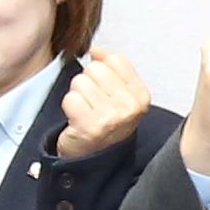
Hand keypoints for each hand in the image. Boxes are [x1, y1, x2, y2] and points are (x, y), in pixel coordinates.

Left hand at [51, 43, 151, 159]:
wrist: (95, 158)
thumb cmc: (107, 126)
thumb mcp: (120, 95)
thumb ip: (112, 68)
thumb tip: (97, 51)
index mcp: (140, 96)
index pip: (115, 61)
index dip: (103, 70)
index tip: (104, 88)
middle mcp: (129, 107)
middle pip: (95, 69)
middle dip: (88, 83)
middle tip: (92, 103)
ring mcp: (110, 118)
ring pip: (80, 82)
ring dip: (77, 96)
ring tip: (84, 110)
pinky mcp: (90, 126)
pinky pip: (70, 98)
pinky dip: (69, 108)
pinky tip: (77, 119)